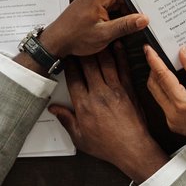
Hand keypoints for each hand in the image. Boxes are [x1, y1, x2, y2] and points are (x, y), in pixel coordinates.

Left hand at [37, 0, 147, 61]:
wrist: (56, 41)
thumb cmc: (74, 37)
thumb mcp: (104, 34)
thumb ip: (125, 25)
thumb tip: (143, 19)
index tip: (148, 5)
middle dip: (132, 7)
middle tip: (143, 18)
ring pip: (116, 1)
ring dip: (123, 13)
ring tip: (131, 25)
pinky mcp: (91, 5)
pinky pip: (109, 6)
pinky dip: (115, 15)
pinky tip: (119, 26)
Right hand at [48, 50, 168, 182]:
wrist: (132, 149)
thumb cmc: (107, 146)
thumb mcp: (80, 138)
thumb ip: (66, 120)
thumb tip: (53, 109)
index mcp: (84, 105)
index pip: (73, 77)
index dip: (68, 64)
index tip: (66, 55)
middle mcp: (98, 94)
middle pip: (88, 65)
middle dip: (82, 51)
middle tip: (79, 39)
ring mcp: (115, 90)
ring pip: (105, 62)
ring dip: (100, 48)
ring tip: (96, 36)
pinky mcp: (129, 90)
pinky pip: (123, 68)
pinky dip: (120, 55)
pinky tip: (117, 45)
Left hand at [143, 44, 185, 161]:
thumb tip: (184, 54)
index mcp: (182, 103)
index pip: (162, 76)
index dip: (154, 61)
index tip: (148, 50)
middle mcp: (172, 113)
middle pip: (153, 86)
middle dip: (153, 69)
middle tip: (157, 57)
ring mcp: (171, 120)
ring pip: (156, 95)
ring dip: (159, 81)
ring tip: (167, 70)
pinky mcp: (172, 124)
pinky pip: (163, 104)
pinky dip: (166, 92)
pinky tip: (175, 86)